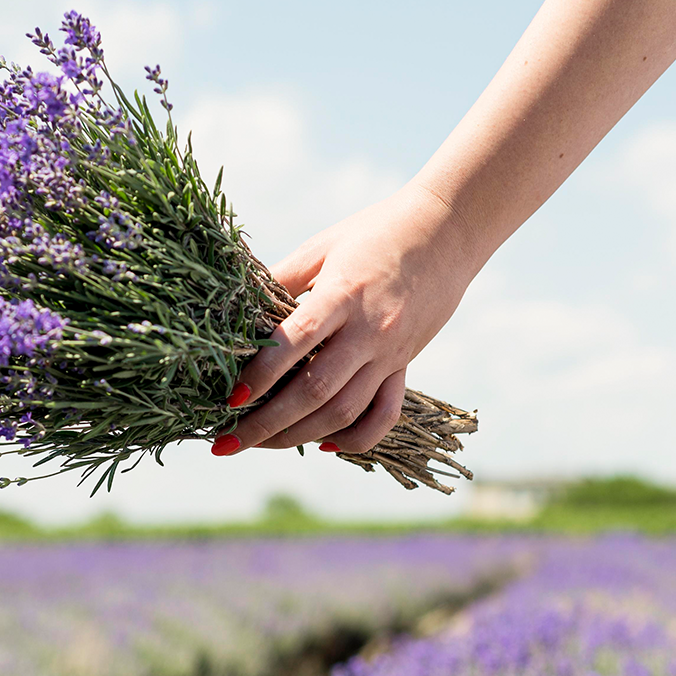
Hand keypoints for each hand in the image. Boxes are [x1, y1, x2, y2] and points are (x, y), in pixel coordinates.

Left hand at [213, 182, 479, 455]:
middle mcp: (368, 331)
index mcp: (342, 295)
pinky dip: (355, 439)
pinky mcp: (405, 366)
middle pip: (315, 391)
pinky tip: (324, 445)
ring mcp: (390, 354)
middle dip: (267, 423)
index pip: (295, 343)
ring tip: (260, 445)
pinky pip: (384, 415)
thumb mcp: (321, 247)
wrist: (448, 230)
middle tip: (227, 443)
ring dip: (298, 436)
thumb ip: (278, 278)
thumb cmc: (375, 233)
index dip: (260, 375)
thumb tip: (232, 310)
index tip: (230, 399)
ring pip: (344, 412)